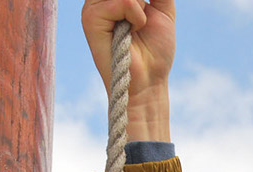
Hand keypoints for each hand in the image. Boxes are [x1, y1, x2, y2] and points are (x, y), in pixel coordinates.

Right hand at [81, 0, 175, 140]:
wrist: (150, 82)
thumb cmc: (155, 51)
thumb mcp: (162, 9)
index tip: (145, 7)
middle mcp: (99, 0)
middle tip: (145, 16)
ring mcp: (93, 7)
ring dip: (140, 4)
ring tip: (139, 24)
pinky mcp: (90, 19)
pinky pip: (120, 1)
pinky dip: (135, 15)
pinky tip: (133, 31)